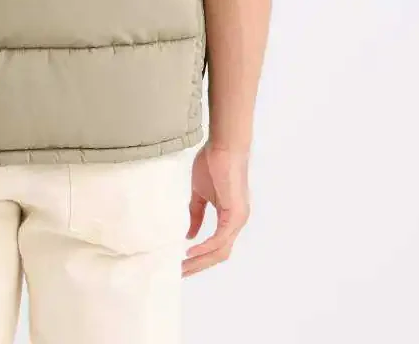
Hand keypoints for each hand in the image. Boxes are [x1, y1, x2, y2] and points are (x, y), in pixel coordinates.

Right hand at [183, 143, 249, 276]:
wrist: (224, 145)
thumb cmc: (214, 163)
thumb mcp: (200, 194)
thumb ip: (196, 214)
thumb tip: (191, 235)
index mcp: (230, 218)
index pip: (216, 247)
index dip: (200, 258)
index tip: (182, 264)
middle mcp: (237, 222)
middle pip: (219, 254)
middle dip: (199, 266)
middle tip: (181, 272)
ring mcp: (238, 219)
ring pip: (221, 251)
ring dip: (201, 261)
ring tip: (183, 266)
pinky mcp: (235, 214)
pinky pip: (220, 239)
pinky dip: (206, 247)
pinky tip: (191, 251)